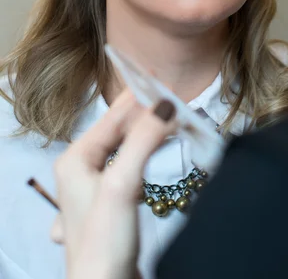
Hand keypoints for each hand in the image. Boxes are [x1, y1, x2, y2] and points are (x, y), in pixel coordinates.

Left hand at [51, 90, 175, 278]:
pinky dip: (149, 151)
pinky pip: (133, 163)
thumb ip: (142, 141)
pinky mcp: (114, 201)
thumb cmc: (103, 243)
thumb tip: (164, 105)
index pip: (112, 117)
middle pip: (119, 131)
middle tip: (175, 100)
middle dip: (147, 115)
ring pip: (127, 147)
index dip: (137, 97)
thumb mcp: (123, 184)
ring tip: (174, 119)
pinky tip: (162, 147)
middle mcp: (83, 169)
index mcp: (76, 160)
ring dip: (149, 133)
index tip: (161, 80)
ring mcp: (98, 186)